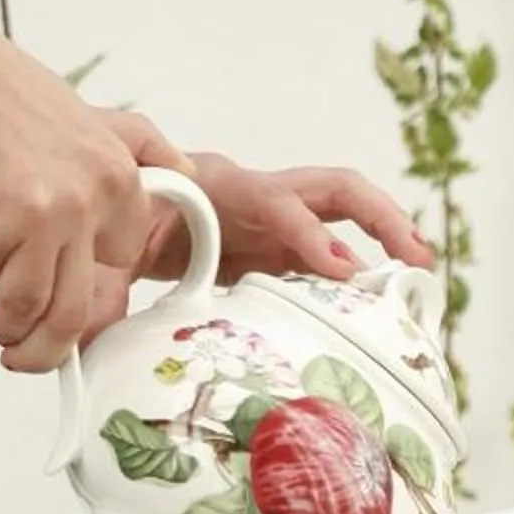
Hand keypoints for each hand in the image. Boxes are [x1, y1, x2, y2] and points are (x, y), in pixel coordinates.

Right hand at [0, 28, 192, 372]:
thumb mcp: (89, 114)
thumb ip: (141, 148)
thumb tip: (189, 173)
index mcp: (117, 175)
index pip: (121, 256)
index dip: (91, 274)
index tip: (70, 286)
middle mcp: (87, 201)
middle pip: (79, 307)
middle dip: (54, 343)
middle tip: (36, 352)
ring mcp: (40, 219)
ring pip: (40, 314)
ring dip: (19, 336)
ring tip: (5, 332)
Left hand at [79, 156, 437, 341]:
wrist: (106, 210)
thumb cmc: (107, 223)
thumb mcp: (100, 244)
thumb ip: (105, 280)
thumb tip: (94, 327)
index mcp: (214, 185)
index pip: (275, 201)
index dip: (309, 234)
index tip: (341, 269)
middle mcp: (253, 195)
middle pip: (332, 189)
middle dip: (379, 217)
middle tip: (415, 257)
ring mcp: (270, 223)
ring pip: (340, 217)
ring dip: (384, 239)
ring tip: (419, 274)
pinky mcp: (275, 250)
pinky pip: (324, 258)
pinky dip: (353, 280)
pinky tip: (377, 310)